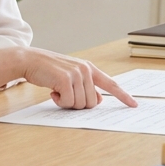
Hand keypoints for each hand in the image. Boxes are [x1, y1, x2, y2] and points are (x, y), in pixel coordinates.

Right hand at [13, 48, 138, 109]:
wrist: (30, 61)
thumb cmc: (49, 71)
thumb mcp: (71, 77)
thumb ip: (86, 87)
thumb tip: (98, 101)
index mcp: (89, 69)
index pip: (111, 84)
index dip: (123, 95)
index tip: (134, 104)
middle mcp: (86, 70)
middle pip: (92, 103)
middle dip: (77, 104)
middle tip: (65, 95)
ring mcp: (77, 74)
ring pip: (80, 104)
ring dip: (67, 103)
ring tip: (58, 91)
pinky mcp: (66, 79)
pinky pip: (68, 102)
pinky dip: (59, 102)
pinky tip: (52, 92)